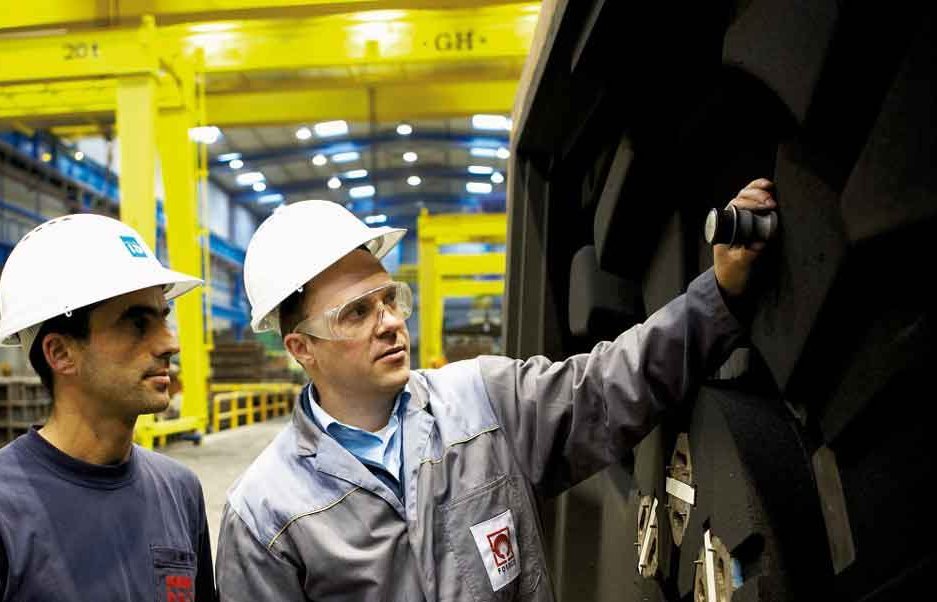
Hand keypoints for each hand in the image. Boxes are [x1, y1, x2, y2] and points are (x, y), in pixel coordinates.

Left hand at [713, 178, 776, 297]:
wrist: (731, 284)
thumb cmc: (732, 274)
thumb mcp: (739, 266)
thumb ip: (748, 255)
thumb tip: (760, 242)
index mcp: (724, 228)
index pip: (735, 206)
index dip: (750, 202)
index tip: (765, 206)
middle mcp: (730, 220)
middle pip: (741, 197)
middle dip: (757, 196)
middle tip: (772, 203)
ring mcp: (740, 220)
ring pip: (747, 197)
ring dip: (759, 191)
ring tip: (772, 195)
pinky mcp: (751, 223)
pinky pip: (755, 205)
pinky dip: (762, 194)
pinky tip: (771, 189)